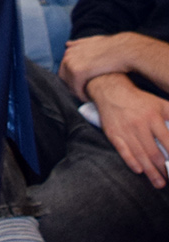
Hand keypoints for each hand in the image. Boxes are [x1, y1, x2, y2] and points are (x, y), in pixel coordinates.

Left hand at [62, 32, 147, 95]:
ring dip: (77, 92)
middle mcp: (68, 55)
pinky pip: (76, 89)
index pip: (64, 67)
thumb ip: (79, 44)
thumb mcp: (92, 41)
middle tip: (82, 93)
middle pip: (63, 76)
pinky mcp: (78, 73)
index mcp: (71, 48)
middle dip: (72, 85)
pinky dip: (82, 95)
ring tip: (87, 97)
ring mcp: (71, 63)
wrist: (122, 50)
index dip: (71, 78)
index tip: (80, 84)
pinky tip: (89, 98)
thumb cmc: (112, 47)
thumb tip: (68, 44)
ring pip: (69, 84)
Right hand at [88, 73, 168, 187]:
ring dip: (151, 172)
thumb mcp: (160, 104)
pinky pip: (123, 151)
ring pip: (140, 155)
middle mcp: (138, 124)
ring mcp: (125, 130)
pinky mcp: (113, 133)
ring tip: (159, 183)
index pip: (168, 141)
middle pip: (154, 153)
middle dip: (164, 169)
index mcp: (152, 117)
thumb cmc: (140, 101)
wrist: (110, 90)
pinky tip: (139, 171)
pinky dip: (131, 162)